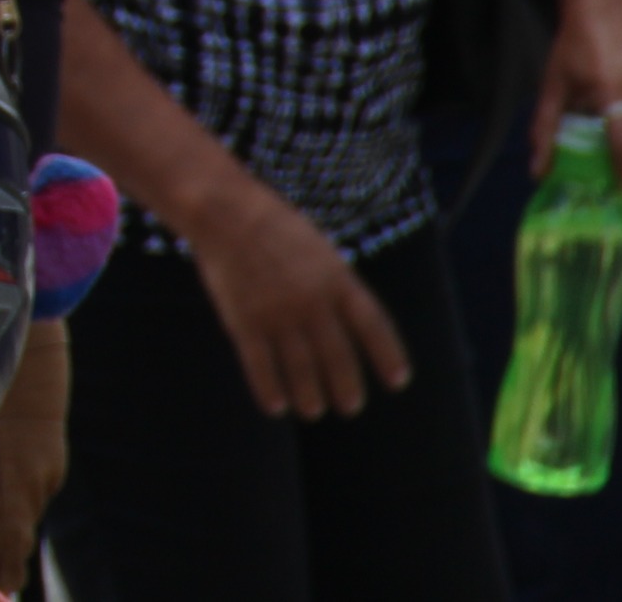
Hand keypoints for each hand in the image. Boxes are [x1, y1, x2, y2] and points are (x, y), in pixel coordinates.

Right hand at [188, 184, 407, 419]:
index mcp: (337, 278)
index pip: (373, 325)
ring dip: (310, 396)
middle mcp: (312, 300)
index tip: (398, 382)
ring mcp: (277, 313)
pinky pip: (260, 366)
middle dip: (347, 387)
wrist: (223, 211)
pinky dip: (269, 390)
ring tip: (314, 410)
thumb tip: (352, 323)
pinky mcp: (243, 321)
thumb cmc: (272, 227)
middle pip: (338, 356)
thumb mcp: (319, 248)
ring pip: (301, 369)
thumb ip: (336, 284)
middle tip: (350, 407)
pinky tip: (276, 407)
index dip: (388, 356)